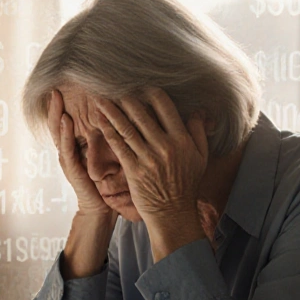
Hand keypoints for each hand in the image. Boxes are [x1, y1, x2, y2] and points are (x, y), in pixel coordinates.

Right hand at [49, 89, 112, 217]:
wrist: (100, 210)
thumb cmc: (105, 183)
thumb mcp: (104, 155)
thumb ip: (104, 137)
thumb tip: (117, 115)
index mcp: (74, 146)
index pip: (66, 120)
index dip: (64, 104)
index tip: (65, 85)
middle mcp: (68, 151)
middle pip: (57, 123)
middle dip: (55, 104)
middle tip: (55, 85)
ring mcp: (67, 160)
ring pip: (57, 133)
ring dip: (56, 114)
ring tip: (55, 97)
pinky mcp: (72, 170)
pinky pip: (66, 149)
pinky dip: (65, 134)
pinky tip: (66, 121)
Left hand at [96, 88, 207, 219]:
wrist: (173, 213)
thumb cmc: (187, 184)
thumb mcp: (201, 157)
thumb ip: (199, 132)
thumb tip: (198, 110)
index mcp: (182, 139)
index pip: (164, 106)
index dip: (150, 93)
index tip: (140, 87)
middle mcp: (165, 146)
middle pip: (142, 114)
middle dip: (126, 98)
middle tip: (113, 87)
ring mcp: (148, 158)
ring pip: (126, 127)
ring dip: (111, 111)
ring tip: (99, 98)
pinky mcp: (134, 170)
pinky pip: (118, 146)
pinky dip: (107, 131)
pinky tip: (99, 121)